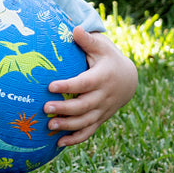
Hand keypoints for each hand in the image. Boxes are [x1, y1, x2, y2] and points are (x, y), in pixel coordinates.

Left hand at [43, 26, 137, 146]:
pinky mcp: (100, 119)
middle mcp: (104, 96)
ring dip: (67, 126)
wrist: (128, 80)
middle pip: (84, 106)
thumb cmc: (107, 59)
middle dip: (65, 109)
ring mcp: (102, 110)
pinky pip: (88, 131)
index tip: (50, 86)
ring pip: (85, 121)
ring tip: (49, 126)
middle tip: (45, 108)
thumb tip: (75, 29)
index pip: (84, 83)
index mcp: (102, 78)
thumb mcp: (101, 47)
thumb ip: (88, 40)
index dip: (68, 86)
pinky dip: (75, 139)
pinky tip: (58, 144)